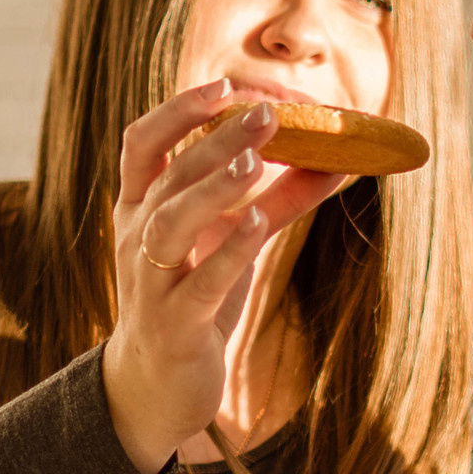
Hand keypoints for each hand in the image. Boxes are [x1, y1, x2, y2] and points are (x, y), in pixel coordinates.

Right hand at [102, 79, 348, 473]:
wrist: (156, 386)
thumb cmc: (193, 302)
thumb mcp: (230, 244)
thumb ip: (276, 203)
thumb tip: (337, 162)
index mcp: (139, 209)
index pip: (143, 143)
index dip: (178, 110)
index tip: (224, 87)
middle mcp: (135, 238)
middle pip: (170, 175)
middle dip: (215, 139)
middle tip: (266, 113)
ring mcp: (149, 282)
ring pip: (172, 222)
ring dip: (215, 187)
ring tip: (257, 161)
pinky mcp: (174, 324)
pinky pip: (200, 282)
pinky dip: (229, 250)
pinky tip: (257, 223)